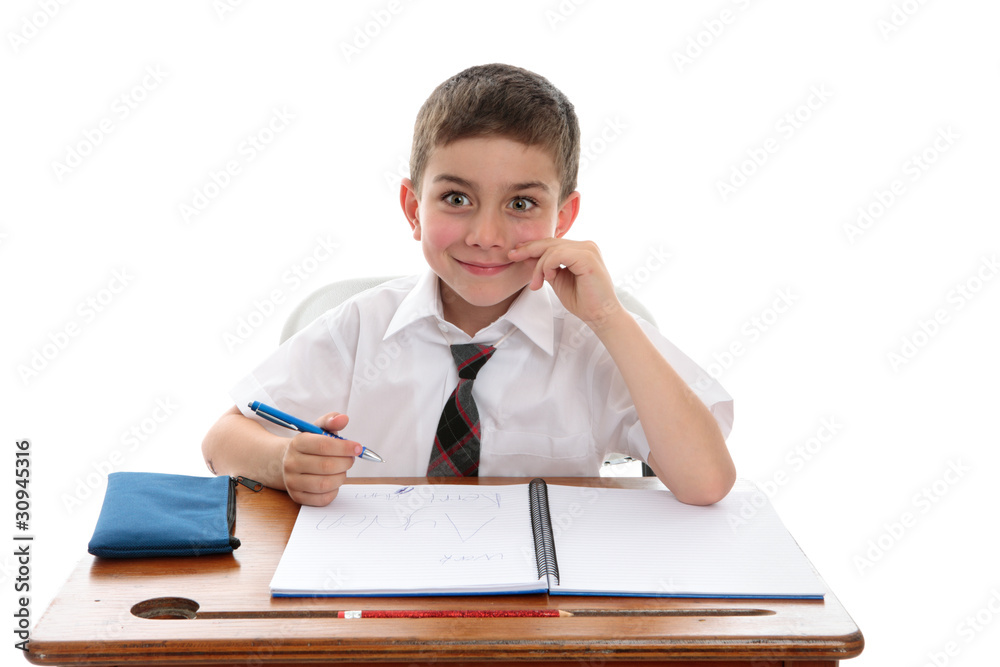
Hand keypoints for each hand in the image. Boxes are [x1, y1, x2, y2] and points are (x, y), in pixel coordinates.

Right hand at [281, 412, 359, 505]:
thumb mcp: (318, 429)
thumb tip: (343, 418)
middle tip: (351, 459)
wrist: (289, 462)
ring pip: (325, 484)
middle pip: (327, 466)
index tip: (358, 448)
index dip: (345, 447)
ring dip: (341, 477)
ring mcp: (292, 482)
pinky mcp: (297, 497)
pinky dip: (334, 491)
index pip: (324, 445)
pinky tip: (334, 482)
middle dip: (346, 462)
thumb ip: (331, 421)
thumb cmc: (310, 445)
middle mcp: (291, 463)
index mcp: (297, 443)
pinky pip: (322, 499)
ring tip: (342, 470)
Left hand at [508, 238, 624, 329]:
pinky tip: (548, 277)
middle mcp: (586, 245)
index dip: (532, 247)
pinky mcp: (588, 257)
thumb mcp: (558, 280)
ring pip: (551, 249)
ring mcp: (588, 249)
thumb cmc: (583, 301)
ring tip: (537, 284)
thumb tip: (527, 256)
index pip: (552, 243)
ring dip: (539, 266)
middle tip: (513, 257)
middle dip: (529, 251)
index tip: (515, 254)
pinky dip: (548, 266)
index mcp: (580, 249)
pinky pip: (558, 255)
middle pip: (550, 242)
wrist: (600, 315)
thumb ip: (546, 267)